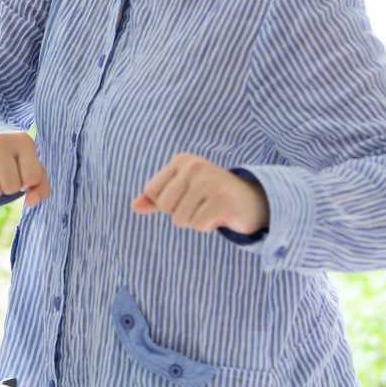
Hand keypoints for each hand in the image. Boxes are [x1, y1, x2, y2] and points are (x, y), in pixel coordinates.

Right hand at [0, 132, 50, 207]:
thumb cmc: (13, 161)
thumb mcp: (31, 169)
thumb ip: (40, 187)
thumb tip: (31, 201)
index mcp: (23, 141)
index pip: (31, 178)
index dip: (25, 183)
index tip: (20, 172)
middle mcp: (1, 140)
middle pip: (10, 187)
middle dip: (8, 188)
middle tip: (2, 175)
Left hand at [132, 153, 269, 233]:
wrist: (251, 201)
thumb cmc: (209, 196)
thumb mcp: (180, 192)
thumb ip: (155, 198)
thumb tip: (134, 206)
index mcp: (182, 160)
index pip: (152, 192)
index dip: (166, 202)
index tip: (187, 195)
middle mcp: (195, 166)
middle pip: (165, 206)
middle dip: (181, 212)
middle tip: (201, 204)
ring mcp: (210, 182)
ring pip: (180, 219)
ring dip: (195, 220)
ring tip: (211, 208)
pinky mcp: (223, 201)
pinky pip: (198, 225)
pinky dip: (208, 226)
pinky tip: (221, 214)